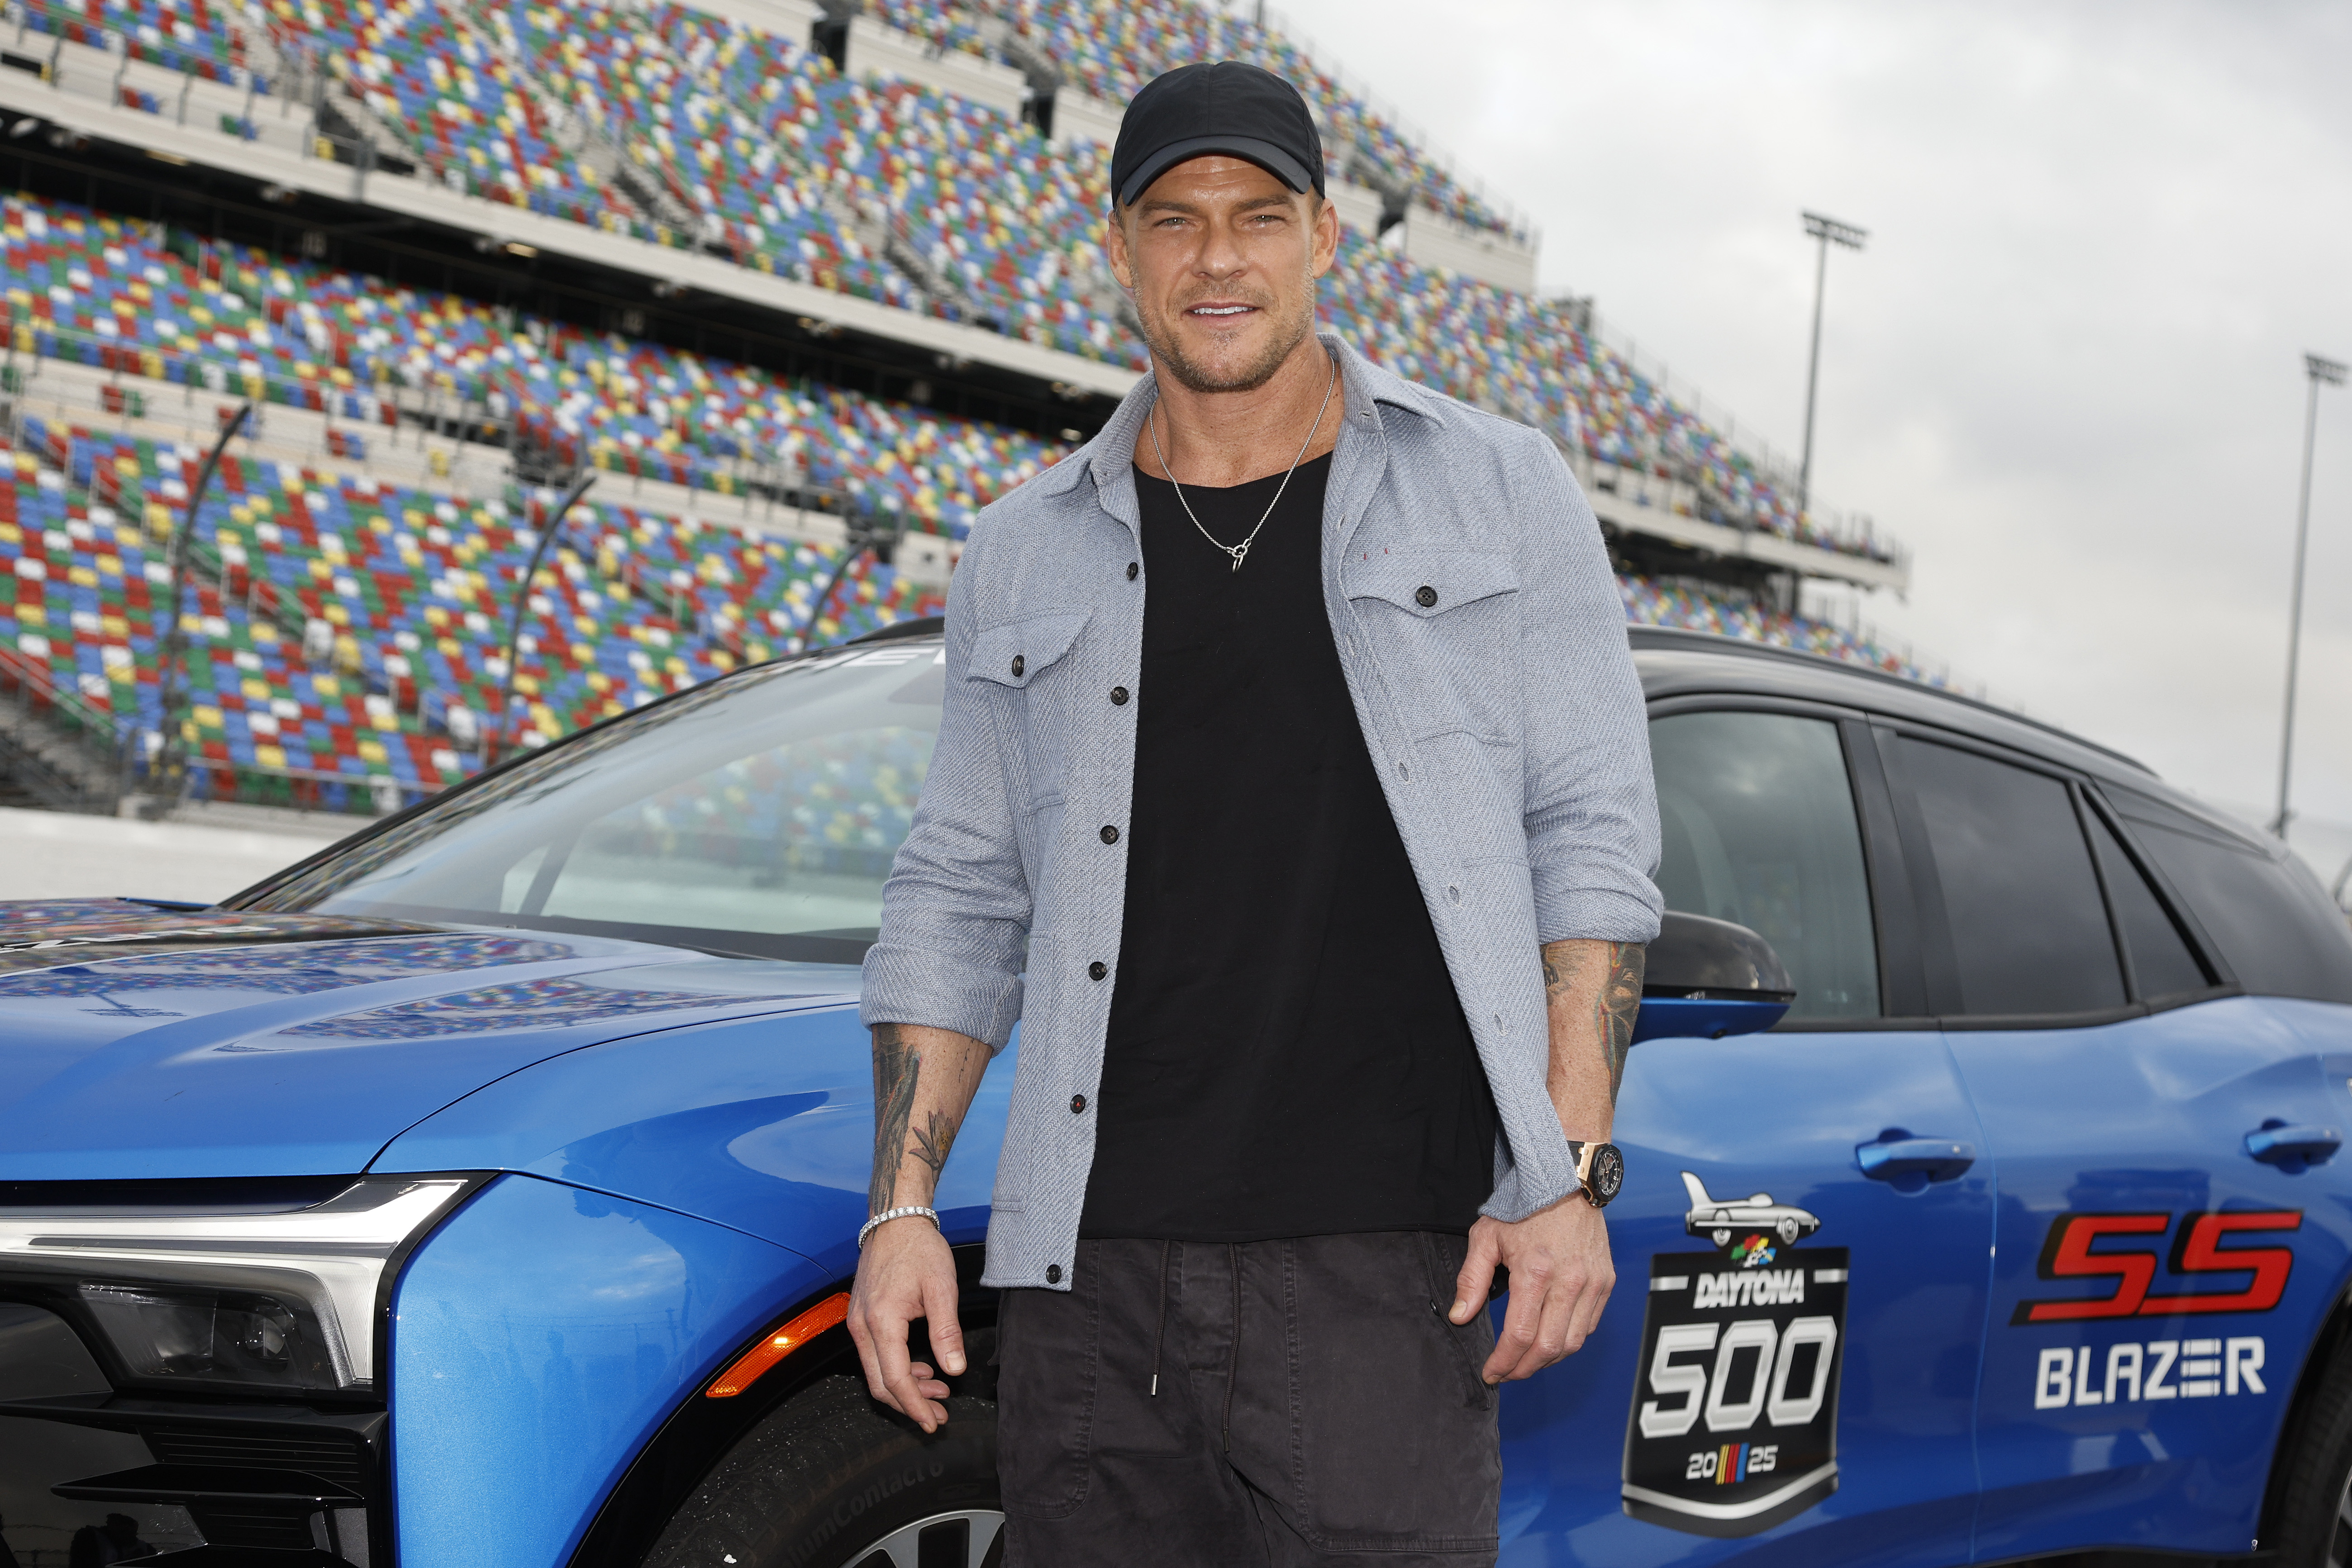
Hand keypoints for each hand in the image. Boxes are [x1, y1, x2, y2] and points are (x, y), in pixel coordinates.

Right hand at [846, 1218, 964, 1430]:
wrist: (895, 1220)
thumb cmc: (918, 1248)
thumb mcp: (941, 1288)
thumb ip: (946, 1331)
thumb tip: (954, 1368)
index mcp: (881, 1322)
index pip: (896, 1380)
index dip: (915, 1406)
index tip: (933, 1422)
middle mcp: (862, 1327)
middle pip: (880, 1384)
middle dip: (910, 1405)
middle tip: (939, 1414)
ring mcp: (858, 1322)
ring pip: (876, 1372)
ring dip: (906, 1388)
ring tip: (938, 1392)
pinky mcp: (861, 1318)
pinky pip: (875, 1356)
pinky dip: (897, 1369)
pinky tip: (922, 1369)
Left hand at [1451, 1191, 1612, 1383]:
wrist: (1567, 1180)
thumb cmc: (1524, 1205)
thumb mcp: (1487, 1236)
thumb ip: (1472, 1280)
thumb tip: (1460, 1316)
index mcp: (1535, 1272)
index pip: (1520, 1336)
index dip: (1503, 1362)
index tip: (1490, 1372)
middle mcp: (1569, 1282)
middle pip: (1549, 1348)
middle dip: (1524, 1369)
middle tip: (1506, 1374)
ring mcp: (1592, 1283)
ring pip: (1573, 1343)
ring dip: (1548, 1360)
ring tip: (1526, 1361)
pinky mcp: (1605, 1281)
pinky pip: (1589, 1326)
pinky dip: (1569, 1341)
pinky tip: (1550, 1340)